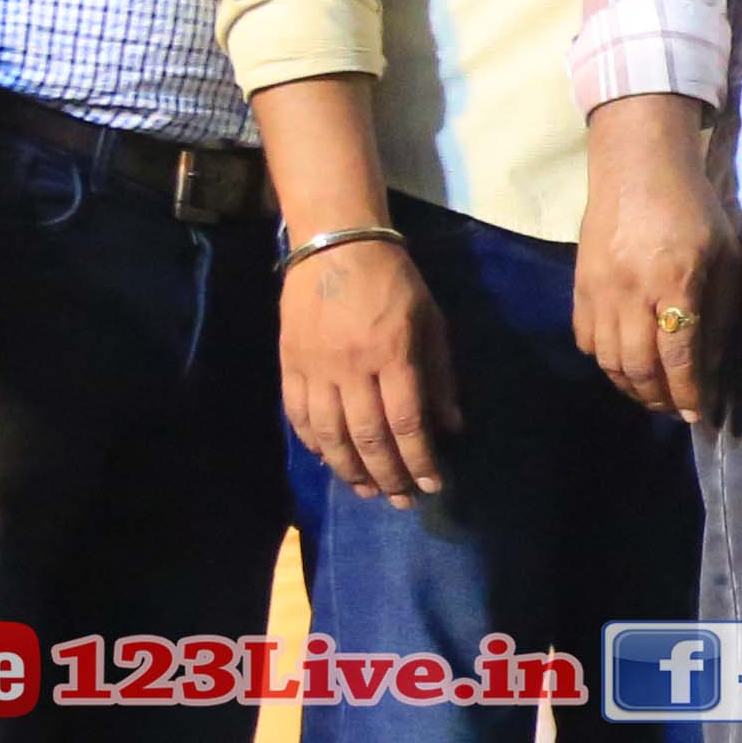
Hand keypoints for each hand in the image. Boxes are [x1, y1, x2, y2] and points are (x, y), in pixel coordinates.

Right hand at [285, 236, 456, 505]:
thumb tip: (452, 428)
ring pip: (330, 434)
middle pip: (368, 436)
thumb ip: (440, 376)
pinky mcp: (289, 362)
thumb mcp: (431, 321)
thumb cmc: (393, 281)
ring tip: (366, 490)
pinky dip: (314, 443)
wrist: (335, 243)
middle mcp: (352, 366)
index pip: (407, 422)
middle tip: (401, 499)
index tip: (432, 484)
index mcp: (392, 353)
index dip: (420, 459)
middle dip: (387, 475)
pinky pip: (298, 415)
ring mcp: (315, 366)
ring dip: (349, 469)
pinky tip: (329, 459)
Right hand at [575, 95, 737, 421]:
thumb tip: (713, 367)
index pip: (679, 355)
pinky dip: (605, 362)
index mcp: (675, 280)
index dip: (689, 392)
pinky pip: (586, 340)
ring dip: (632, 387)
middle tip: (676, 409)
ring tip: (653, 394)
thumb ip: (720, 311)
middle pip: (639, 366)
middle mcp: (631, 290)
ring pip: (609, 360)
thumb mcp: (724, 253)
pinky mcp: (579, 285)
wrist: (636, 165)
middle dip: (660, 398)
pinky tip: (625, 364)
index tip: (699, 415)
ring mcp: (599, 289)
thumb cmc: (691, 207)